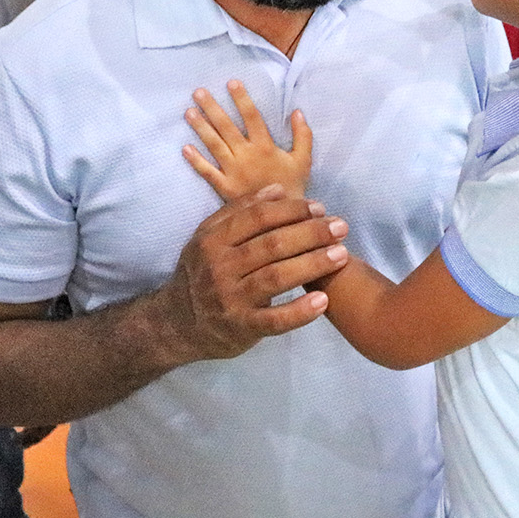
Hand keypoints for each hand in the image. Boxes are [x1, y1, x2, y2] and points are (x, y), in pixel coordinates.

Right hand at [153, 186, 348, 362]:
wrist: (177, 323)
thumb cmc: (202, 273)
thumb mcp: (209, 238)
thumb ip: (241, 212)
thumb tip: (278, 189)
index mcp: (213, 240)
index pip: (258, 217)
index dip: (292, 210)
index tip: (319, 207)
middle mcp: (220, 267)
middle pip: (272, 245)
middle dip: (311, 233)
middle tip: (340, 227)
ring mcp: (230, 299)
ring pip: (276, 277)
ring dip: (313, 265)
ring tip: (341, 255)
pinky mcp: (241, 327)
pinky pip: (274, 320)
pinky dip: (299, 311)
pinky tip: (322, 302)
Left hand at [182, 80, 312, 200]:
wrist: (283, 219)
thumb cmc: (294, 187)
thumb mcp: (304, 160)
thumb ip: (303, 135)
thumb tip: (297, 111)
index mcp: (265, 147)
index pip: (252, 117)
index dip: (242, 99)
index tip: (231, 82)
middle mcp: (247, 156)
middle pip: (227, 127)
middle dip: (212, 108)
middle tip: (198, 92)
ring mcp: (234, 172)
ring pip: (214, 145)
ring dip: (201, 128)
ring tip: (189, 112)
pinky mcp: (225, 188)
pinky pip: (208, 172)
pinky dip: (196, 161)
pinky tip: (185, 148)